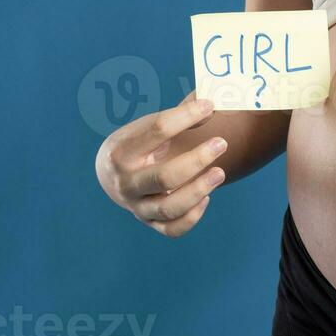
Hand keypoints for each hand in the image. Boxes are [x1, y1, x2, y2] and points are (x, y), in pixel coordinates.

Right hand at [95, 92, 228, 237]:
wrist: (113, 176)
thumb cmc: (137, 145)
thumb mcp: (147, 126)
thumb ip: (179, 117)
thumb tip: (210, 107)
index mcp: (121, 152)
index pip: (157, 130)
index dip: (186, 115)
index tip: (209, 105)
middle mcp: (126, 183)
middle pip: (164, 177)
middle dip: (197, 160)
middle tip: (222, 143)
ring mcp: (137, 206)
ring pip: (169, 208)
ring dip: (199, 190)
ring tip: (220, 172)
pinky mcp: (150, 223)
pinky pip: (173, 229)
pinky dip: (192, 217)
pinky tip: (207, 198)